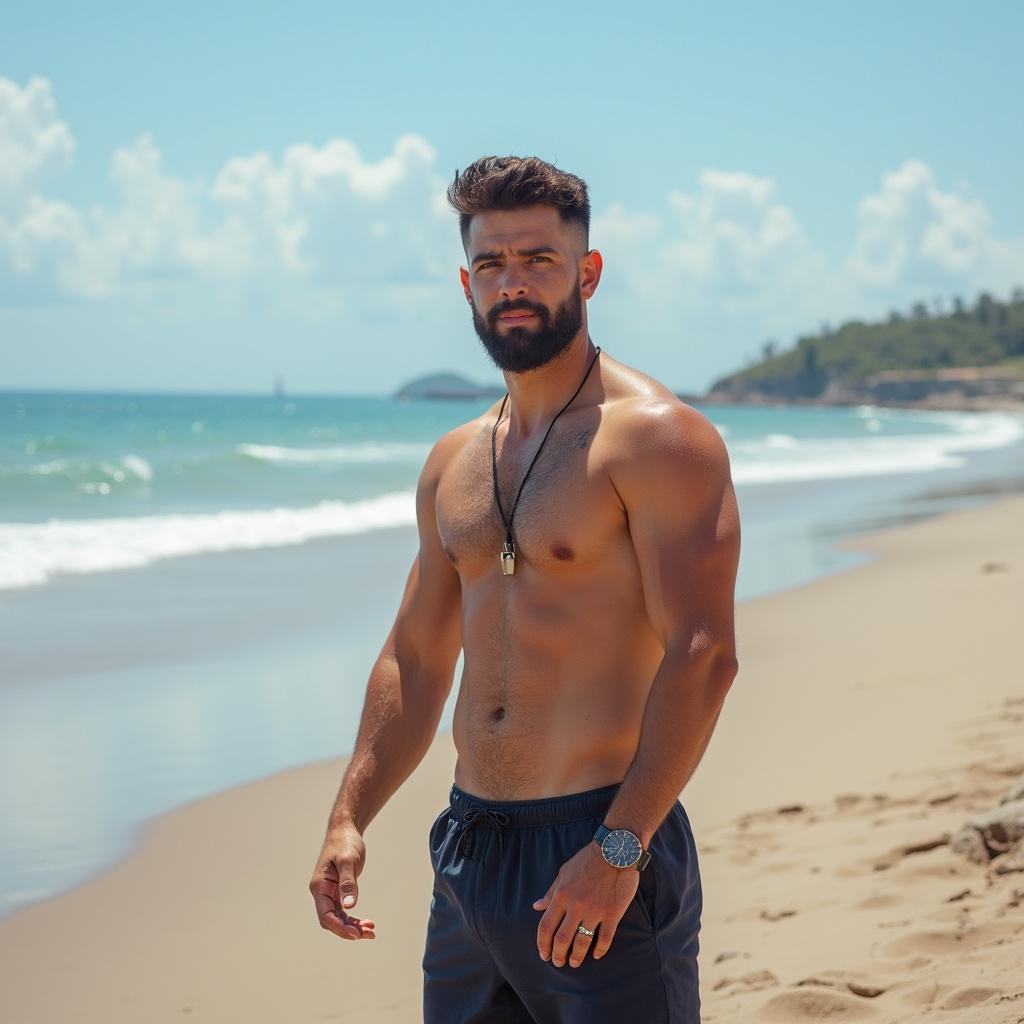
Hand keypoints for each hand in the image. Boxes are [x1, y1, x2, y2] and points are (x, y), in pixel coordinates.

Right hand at [309, 824, 375, 940]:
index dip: (339, 927)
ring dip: (353, 926)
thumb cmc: (344, 842)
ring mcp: (329, 893)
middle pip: (331, 920)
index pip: (325, 915)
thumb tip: (349, 907)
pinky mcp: (338, 891)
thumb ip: (348, 883)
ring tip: (371, 931)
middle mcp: (322, 892)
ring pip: (338, 918)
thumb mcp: (348, 861)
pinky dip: (354, 919)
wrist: (345, 829)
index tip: (356, 934)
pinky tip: (367, 923)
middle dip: (348, 930)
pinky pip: (344, 911)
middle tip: (368, 933)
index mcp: (319, 886)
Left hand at [532, 841, 638, 966]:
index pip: (546, 926)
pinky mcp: (613, 914)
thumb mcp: (564, 872)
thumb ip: (551, 892)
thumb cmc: (587, 860)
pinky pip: (605, 938)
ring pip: (582, 942)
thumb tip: (537, 906)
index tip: (543, 954)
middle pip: (562, 938)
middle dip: (558, 954)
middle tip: (558, 963)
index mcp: (562, 895)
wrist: (614, 851)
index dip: (543, 943)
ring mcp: (595, 911)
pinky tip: (596, 955)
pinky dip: (600, 950)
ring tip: (574, 963)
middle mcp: (576, 906)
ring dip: (576, 957)